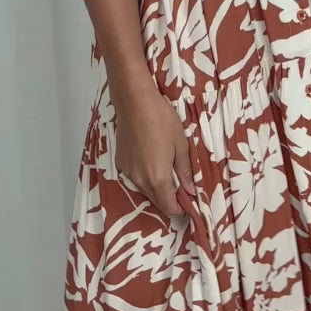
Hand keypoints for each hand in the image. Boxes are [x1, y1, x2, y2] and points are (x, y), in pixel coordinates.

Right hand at [113, 82, 194, 216]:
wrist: (135, 103)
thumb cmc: (162, 120)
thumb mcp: (181, 145)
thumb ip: (185, 171)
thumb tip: (191, 191)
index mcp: (158, 178)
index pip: (168, 207)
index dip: (179, 208)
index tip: (188, 202)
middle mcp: (140, 180)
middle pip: (155, 201)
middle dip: (168, 199)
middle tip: (180, 186)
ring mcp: (128, 172)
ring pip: (144, 189)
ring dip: (155, 187)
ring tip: (165, 170)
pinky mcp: (120, 162)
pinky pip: (135, 177)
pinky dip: (144, 176)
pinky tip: (150, 160)